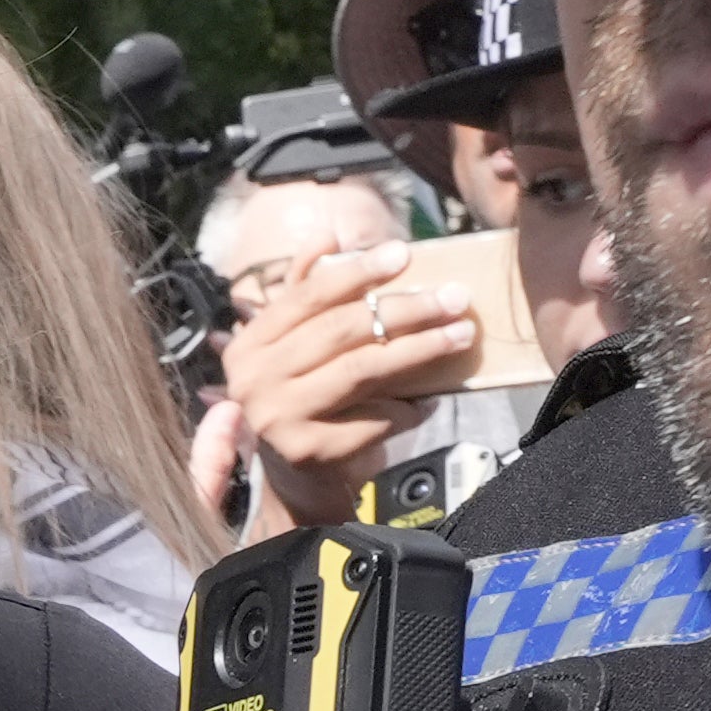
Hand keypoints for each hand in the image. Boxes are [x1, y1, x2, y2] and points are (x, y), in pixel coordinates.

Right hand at [212, 242, 477, 536]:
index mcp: (250, 343)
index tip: (404, 254)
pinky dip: (406, 408)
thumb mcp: (292, 343)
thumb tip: (328, 237)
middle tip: (453, 297)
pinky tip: (428, 399)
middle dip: (404, 309)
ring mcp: (279, 417)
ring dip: (419, 350)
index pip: (308, 296)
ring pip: (362, 371)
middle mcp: (255, 379)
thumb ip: (306, 291)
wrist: (291, 474)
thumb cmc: (300, 396)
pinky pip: (372, 418)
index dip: (357, 272)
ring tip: (460, 334)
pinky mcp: (308, 451)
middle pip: (341, 331)